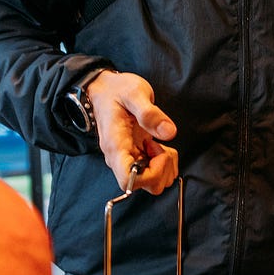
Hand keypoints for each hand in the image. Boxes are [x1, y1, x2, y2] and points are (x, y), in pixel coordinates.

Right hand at [87, 70, 179, 194]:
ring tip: (160, 143)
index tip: (158, 152)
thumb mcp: (135, 94)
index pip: (128, 181)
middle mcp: (120, 158)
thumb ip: (150, 113)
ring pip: (153, 181)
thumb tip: (169, 132)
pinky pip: (154, 172)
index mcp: (116, 146)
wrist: (104, 88)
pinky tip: (160, 144)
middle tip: (161, 144)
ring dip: (165, 166)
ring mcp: (128, 158)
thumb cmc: (116, 91)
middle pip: (145, 185)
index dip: (150, 175)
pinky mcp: (136, 156)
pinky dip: (164, 162)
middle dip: (163, 168)